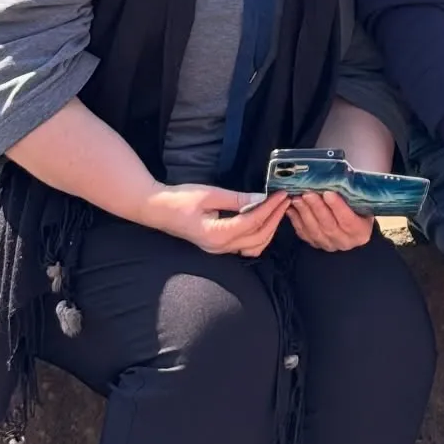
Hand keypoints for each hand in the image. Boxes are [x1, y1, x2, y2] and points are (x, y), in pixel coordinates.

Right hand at [141, 183, 290, 256]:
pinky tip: (263, 218)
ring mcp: (219, 249)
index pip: (252, 223)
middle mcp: (220, 247)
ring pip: (254, 246)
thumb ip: (236, 199)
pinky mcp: (219, 245)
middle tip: (285, 200)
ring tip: (277, 209)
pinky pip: (245, 245)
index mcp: (217, 235)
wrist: (158, 209)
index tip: (282, 194)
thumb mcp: (210, 194)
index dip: (270, 208)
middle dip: (275, 218)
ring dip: (269, 228)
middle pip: (258, 238)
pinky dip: (259, 233)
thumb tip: (261, 197)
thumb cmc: (180, 199)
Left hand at [286, 189, 374, 252]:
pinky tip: (291, 207)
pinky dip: (296, 220)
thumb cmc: (358, 208)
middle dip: (316, 208)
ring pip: (314, 230)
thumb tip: (339, 180)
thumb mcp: (361, 203)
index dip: (338, 207)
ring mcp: (328, 244)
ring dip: (304, 213)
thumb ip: (352, 196)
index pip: (348, 221)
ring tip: (297, 198)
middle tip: (308, 193)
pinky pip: (304, 233)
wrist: (353, 225)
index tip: (328, 193)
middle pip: (329, 226)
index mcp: (360, 232)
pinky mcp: (315, 243)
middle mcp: (344, 241)